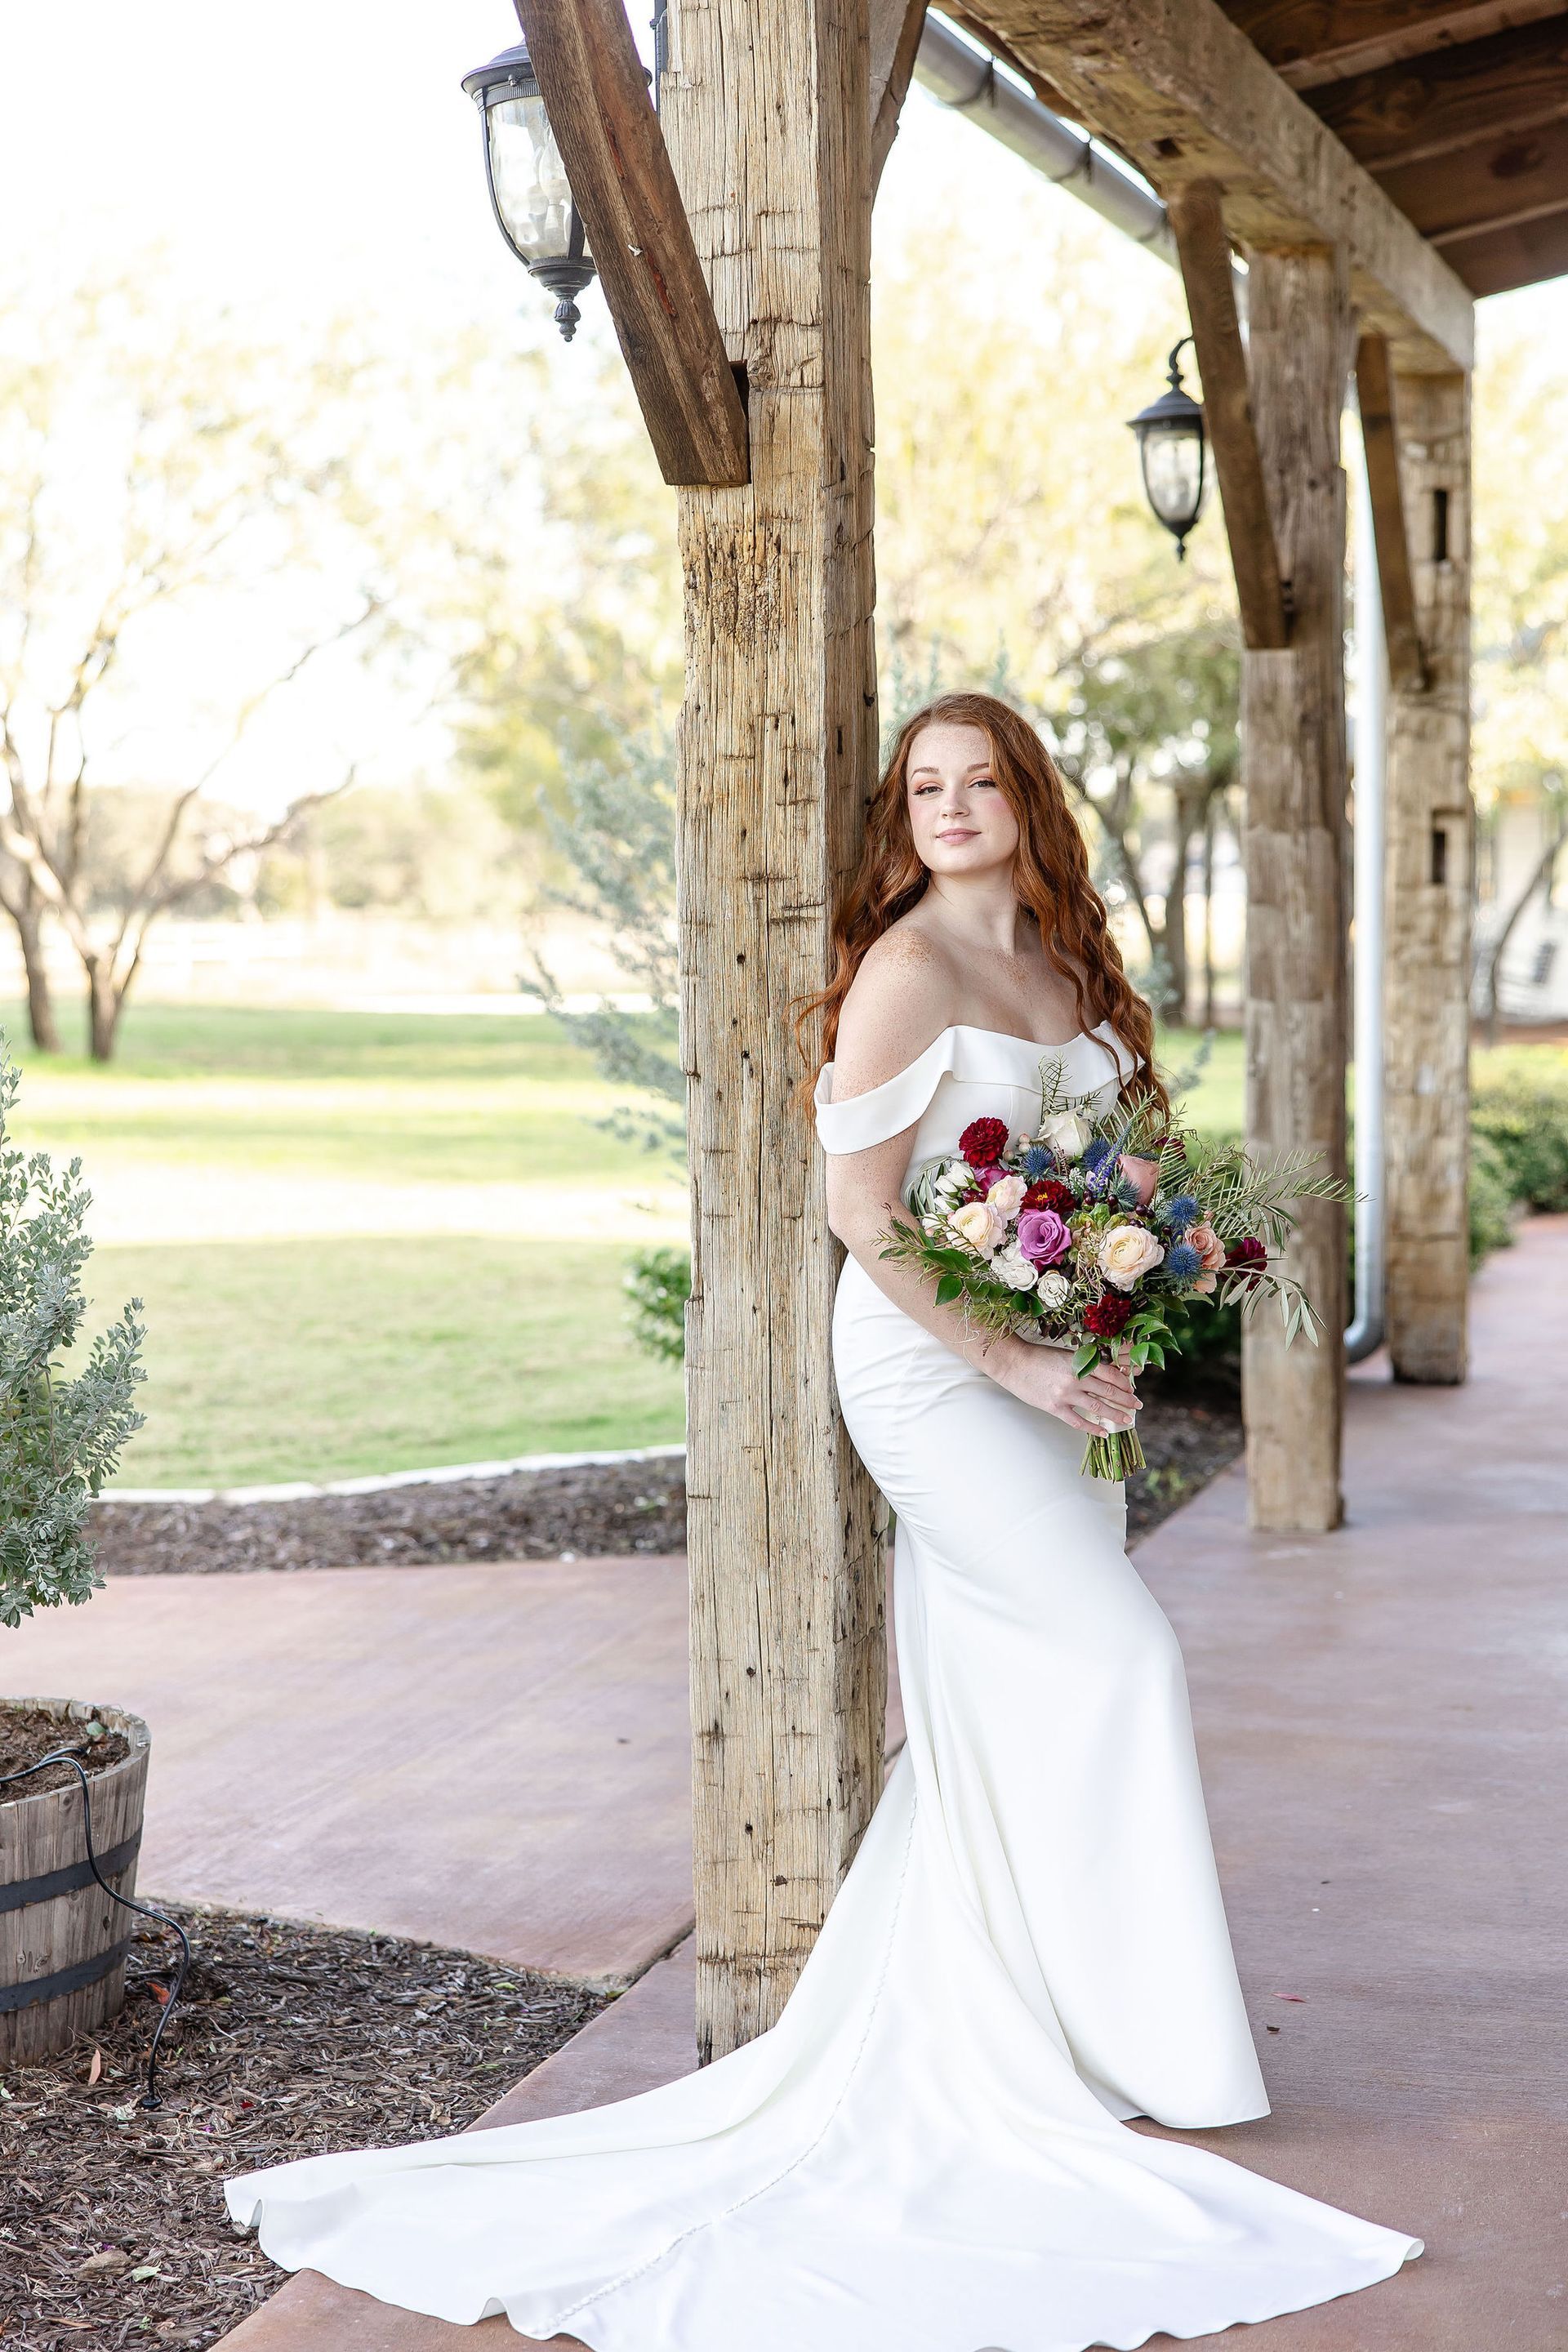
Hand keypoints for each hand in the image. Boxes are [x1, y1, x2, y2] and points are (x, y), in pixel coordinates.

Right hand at [993, 1335, 1139, 1436]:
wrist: (1014, 1363)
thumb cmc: (1039, 1356)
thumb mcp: (1066, 1355)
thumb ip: (1084, 1365)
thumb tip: (1104, 1376)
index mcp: (1080, 1362)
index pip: (1111, 1375)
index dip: (1125, 1384)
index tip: (1132, 1390)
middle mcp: (1076, 1378)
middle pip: (1108, 1392)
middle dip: (1126, 1401)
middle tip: (1137, 1406)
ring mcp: (1065, 1394)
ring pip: (1097, 1407)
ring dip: (1115, 1415)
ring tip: (1126, 1421)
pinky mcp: (1055, 1407)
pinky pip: (1078, 1421)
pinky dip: (1093, 1428)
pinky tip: (1103, 1433)